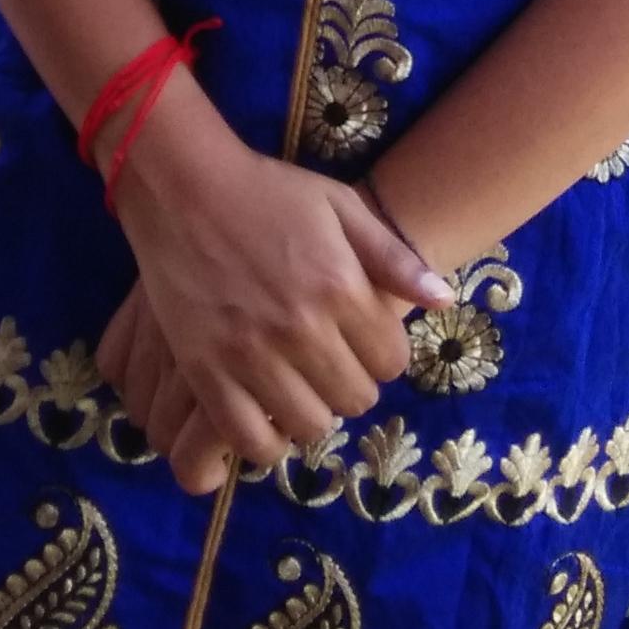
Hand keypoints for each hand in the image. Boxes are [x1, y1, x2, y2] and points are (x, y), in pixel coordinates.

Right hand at [96, 77, 445, 496]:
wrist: (182, 187)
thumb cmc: (267, 191)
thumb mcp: (340, 205)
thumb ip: (394, 256)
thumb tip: (445, 301)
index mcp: (340, 286)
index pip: (392, 361)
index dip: (382, 352)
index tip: (362, 339)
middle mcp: (301, 327)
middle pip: (356, 398)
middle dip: (351, 382)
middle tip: (329, 360)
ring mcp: (251, 354)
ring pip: (310, 425)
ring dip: (312, 410)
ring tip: (299, 383)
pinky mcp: (206, 371)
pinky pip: (249, 440)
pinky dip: (264, 440)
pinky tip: (264, 410)